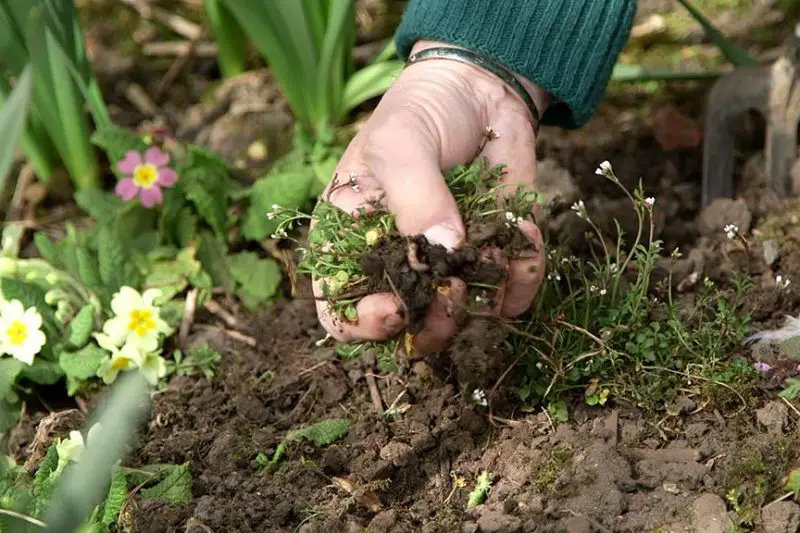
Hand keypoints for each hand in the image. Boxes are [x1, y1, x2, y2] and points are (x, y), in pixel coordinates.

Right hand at [314, 40, 548, 353]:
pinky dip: (524, 274)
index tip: (394, 310)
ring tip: (492, 250)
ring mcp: (451, 264)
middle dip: (432, 323)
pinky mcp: (496, 255)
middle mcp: (401, 264)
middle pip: (407, 328)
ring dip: (483, 297)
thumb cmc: (419, 112)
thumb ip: (414, 196)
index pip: (343, 309)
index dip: (363, 325)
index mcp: (355, 242)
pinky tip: (522, 235)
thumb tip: (443, 252)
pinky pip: (514, 290)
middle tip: (452, 296)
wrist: (479, 89)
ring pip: (463, 318)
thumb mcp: (401, 143)